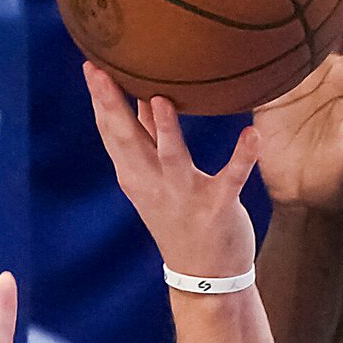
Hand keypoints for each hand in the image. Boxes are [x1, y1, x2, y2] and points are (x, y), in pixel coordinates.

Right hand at [84, 64, 259, 282]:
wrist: (203, 277)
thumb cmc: (179, 218)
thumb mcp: (153, 181)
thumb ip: (146, 141)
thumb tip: (140, 98)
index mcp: (136, 174)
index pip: (111, 133)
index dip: (100, 100)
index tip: (90, 65)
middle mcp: (154, 183)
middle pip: (128, 141)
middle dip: (113, 106)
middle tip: (100, 72)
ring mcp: (185, 195)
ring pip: (172, 157)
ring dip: (165, 129)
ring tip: (161, 99)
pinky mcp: (218, 207)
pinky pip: (231, 178)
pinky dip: (242, 157)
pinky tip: (252, 135)